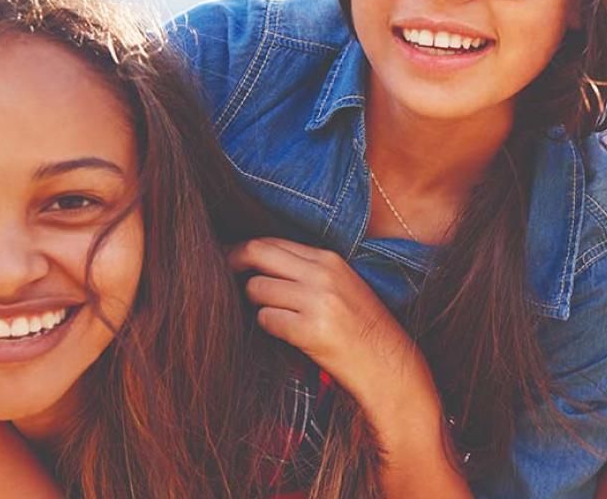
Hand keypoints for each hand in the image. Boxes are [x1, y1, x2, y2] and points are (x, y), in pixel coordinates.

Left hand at [228, 238, 415, 389]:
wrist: (391, 365)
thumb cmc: (364, 329)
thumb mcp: (342, 286)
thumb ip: (307, 271)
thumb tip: (259, 263)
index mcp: (330, 259)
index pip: (272, 241)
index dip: (243, 249)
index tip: (227, 260)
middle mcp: (323, 274)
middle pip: (257, 253)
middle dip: (230, 262)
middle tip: (216, 276)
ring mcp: (317, 301)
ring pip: (257, 288)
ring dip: (256, 304)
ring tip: (276, 317)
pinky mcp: (311, 330)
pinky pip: (266, 320)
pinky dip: (268, 327)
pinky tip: (287, 335)